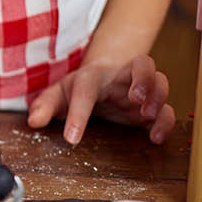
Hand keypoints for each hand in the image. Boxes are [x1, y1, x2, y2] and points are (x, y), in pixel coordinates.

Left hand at [26, 55, 174, 144]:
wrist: (102, 79)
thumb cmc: (77, 89)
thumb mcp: (57, 96)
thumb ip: (44, 106)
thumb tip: (33, 121)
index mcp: (92, 76)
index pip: (85, 88)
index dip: (77, 113)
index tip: (71, 138)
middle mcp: (121, 78)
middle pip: (141, 63)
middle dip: (143, 78)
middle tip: (136, 99)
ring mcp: (140, 91)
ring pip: (160, 80)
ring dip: (158, 96)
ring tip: (148, 115)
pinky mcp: (152, 107)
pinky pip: (167, 109)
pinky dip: (166, 121)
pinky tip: (155, 137)